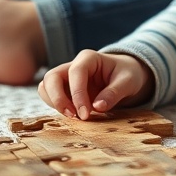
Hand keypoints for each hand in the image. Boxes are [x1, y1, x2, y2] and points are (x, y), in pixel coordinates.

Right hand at [37, 50, 153, 119]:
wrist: (126, 76)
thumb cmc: (128, 74)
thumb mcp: (128, 81)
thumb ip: (114, 92)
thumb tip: (97, 107)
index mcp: (89, 58)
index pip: (76, 72)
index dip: (77, 94)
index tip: (85, 114)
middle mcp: (73, 65)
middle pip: (52, 77)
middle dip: (58, 98)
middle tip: (73, 117)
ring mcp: (66, 77)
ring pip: (46, 87)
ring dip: (55, 103)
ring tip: (74, 117)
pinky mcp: (64, 89)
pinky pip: (50, 96)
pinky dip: (56, 107)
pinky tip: (73, 115)